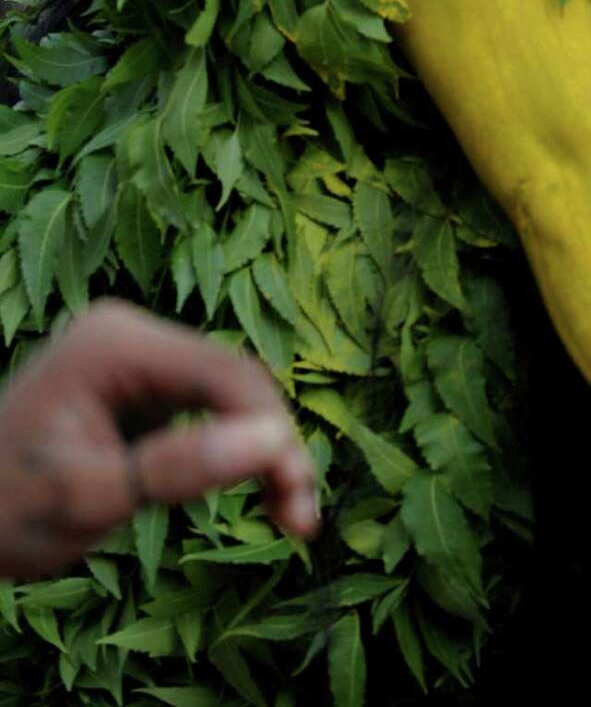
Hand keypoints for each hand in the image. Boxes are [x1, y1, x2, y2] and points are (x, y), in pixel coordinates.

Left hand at [0, 301, 317, 578]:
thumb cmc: (3, 510)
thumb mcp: (84, 499)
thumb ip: (175, 469)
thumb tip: (270, 442)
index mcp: (114, 344)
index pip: (222, 373)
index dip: (269, 428)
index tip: (297, 494)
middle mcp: (130, 333)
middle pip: (232, 380)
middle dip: (271, 445)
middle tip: (299, 518)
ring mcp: (135, 356)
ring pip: (226, 395)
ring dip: (259, 450)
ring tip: (288, 516)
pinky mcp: (140, 383)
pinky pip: (203, 407)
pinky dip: (230, 450)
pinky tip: (256, 491)